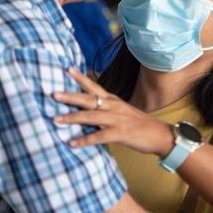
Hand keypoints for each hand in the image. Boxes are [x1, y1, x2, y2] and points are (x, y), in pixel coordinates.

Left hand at [53, 68, 174, 156]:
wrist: (159, 135)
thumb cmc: (139, 124)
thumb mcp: (122, 112)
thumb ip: (106, 109)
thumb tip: (88, 110)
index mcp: (113, 100)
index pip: (94, 86)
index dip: (80, 78)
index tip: (67, 69)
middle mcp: (113, 107)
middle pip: (88, 99)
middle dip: (70, 96)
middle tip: (53, 93)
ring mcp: (117, 120)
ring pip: (90, 116)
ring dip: (72, 118)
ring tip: (55, 119)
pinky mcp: (120, 134)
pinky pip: (99, 137)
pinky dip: (84, 140)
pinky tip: (72, 143)